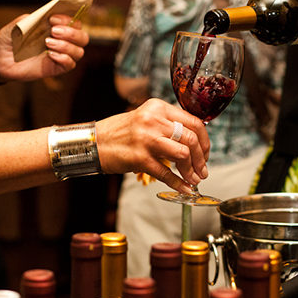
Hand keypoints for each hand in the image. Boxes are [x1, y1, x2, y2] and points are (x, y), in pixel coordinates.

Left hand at [0, 14, 88, 81]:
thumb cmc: (10, 38)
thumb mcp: (20, 23)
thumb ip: (36, 19)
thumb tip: (49, 16)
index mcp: (56, 26)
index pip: (75, 21)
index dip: (68, 19)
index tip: (52, 19)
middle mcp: (62, 40)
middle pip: (83, 37)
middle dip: (72, 33)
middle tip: (53, 31)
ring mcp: (60, 55)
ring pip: (79, 51)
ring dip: (66, 46)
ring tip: (47, 43)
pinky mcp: (55, 68)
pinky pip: (70, 64)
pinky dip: (63, 58)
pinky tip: (50, 54)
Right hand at [95, 99, 210, 193]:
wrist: (92, 143)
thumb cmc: (119, 133)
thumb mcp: (145, 119)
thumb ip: (167, 125)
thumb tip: (193, 142)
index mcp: (158, 108)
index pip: (194, 122)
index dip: (205, 140)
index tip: (205, 153)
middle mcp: (154, 121)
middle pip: (192, 139)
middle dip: (202, 158)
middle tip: (203, 170)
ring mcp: (147, 139)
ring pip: (183, 154)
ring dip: (192, 170)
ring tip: (194, 179)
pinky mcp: (140, 159)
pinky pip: (166, 173)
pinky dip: (179, 183)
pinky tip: (184, 189)